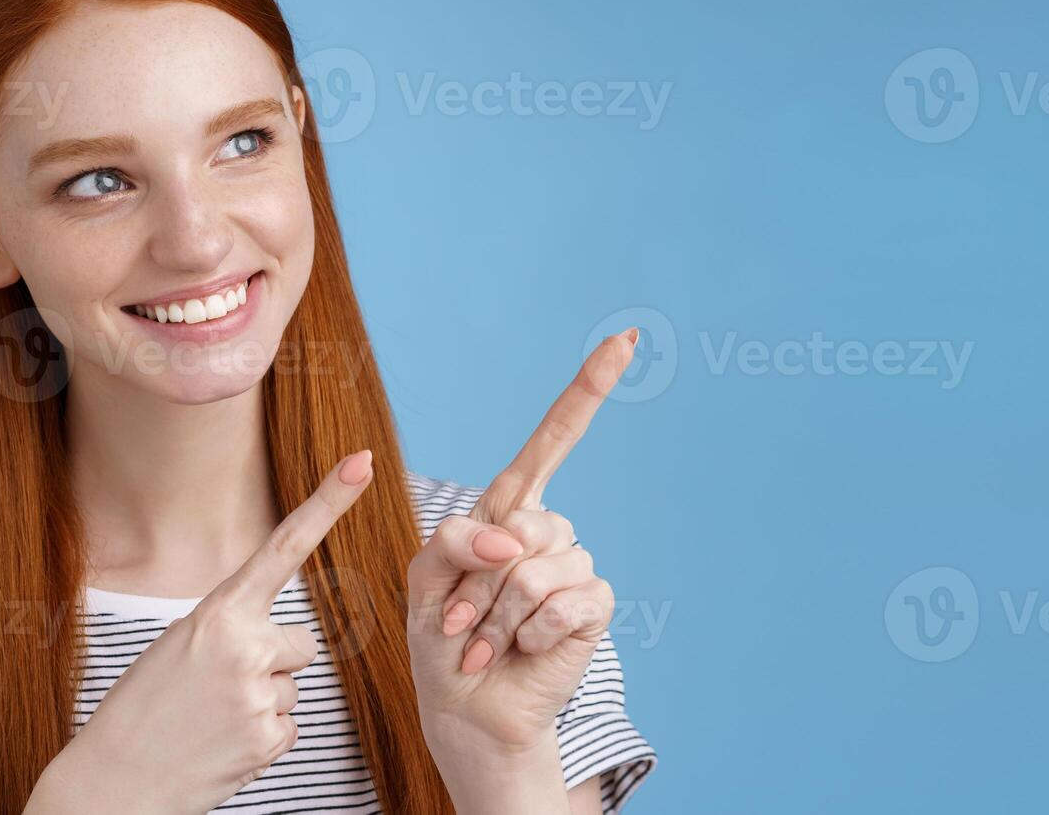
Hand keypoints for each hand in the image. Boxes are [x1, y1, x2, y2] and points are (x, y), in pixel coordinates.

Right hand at [32, 451, 374, 814]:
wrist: (114, 780)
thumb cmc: (143, 709)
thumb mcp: (178, 645)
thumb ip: (230, 628)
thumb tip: (283, 642)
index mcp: (217, 612)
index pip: (283, 547)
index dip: (327, 503)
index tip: (362, 463)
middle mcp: (245, 646)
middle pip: (303, 641)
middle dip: (274, 661)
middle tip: (219, 686)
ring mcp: (260, 695)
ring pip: (294, 686)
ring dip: (262, 701)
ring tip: (211, 717)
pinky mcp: (269, 739)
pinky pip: (289, 726)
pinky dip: (261, 737)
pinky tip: (222, 742)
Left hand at [407, 331, 631, 765]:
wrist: (463, 707)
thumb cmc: (442, 640)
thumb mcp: (424, 577)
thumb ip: (453, 539)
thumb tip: (513, 539)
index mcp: (506, 510)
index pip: (554, 440)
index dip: (588, 390)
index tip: (624, 340)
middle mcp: (546, 532)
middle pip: (524, 525)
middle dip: (479, 582)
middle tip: (461, 622)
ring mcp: (574, 568)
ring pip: (539, 571)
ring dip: (498, 617)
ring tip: (485, 644)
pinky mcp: (592, 608)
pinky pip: (568, 603)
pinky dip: (531, 634)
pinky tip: (521, 651)